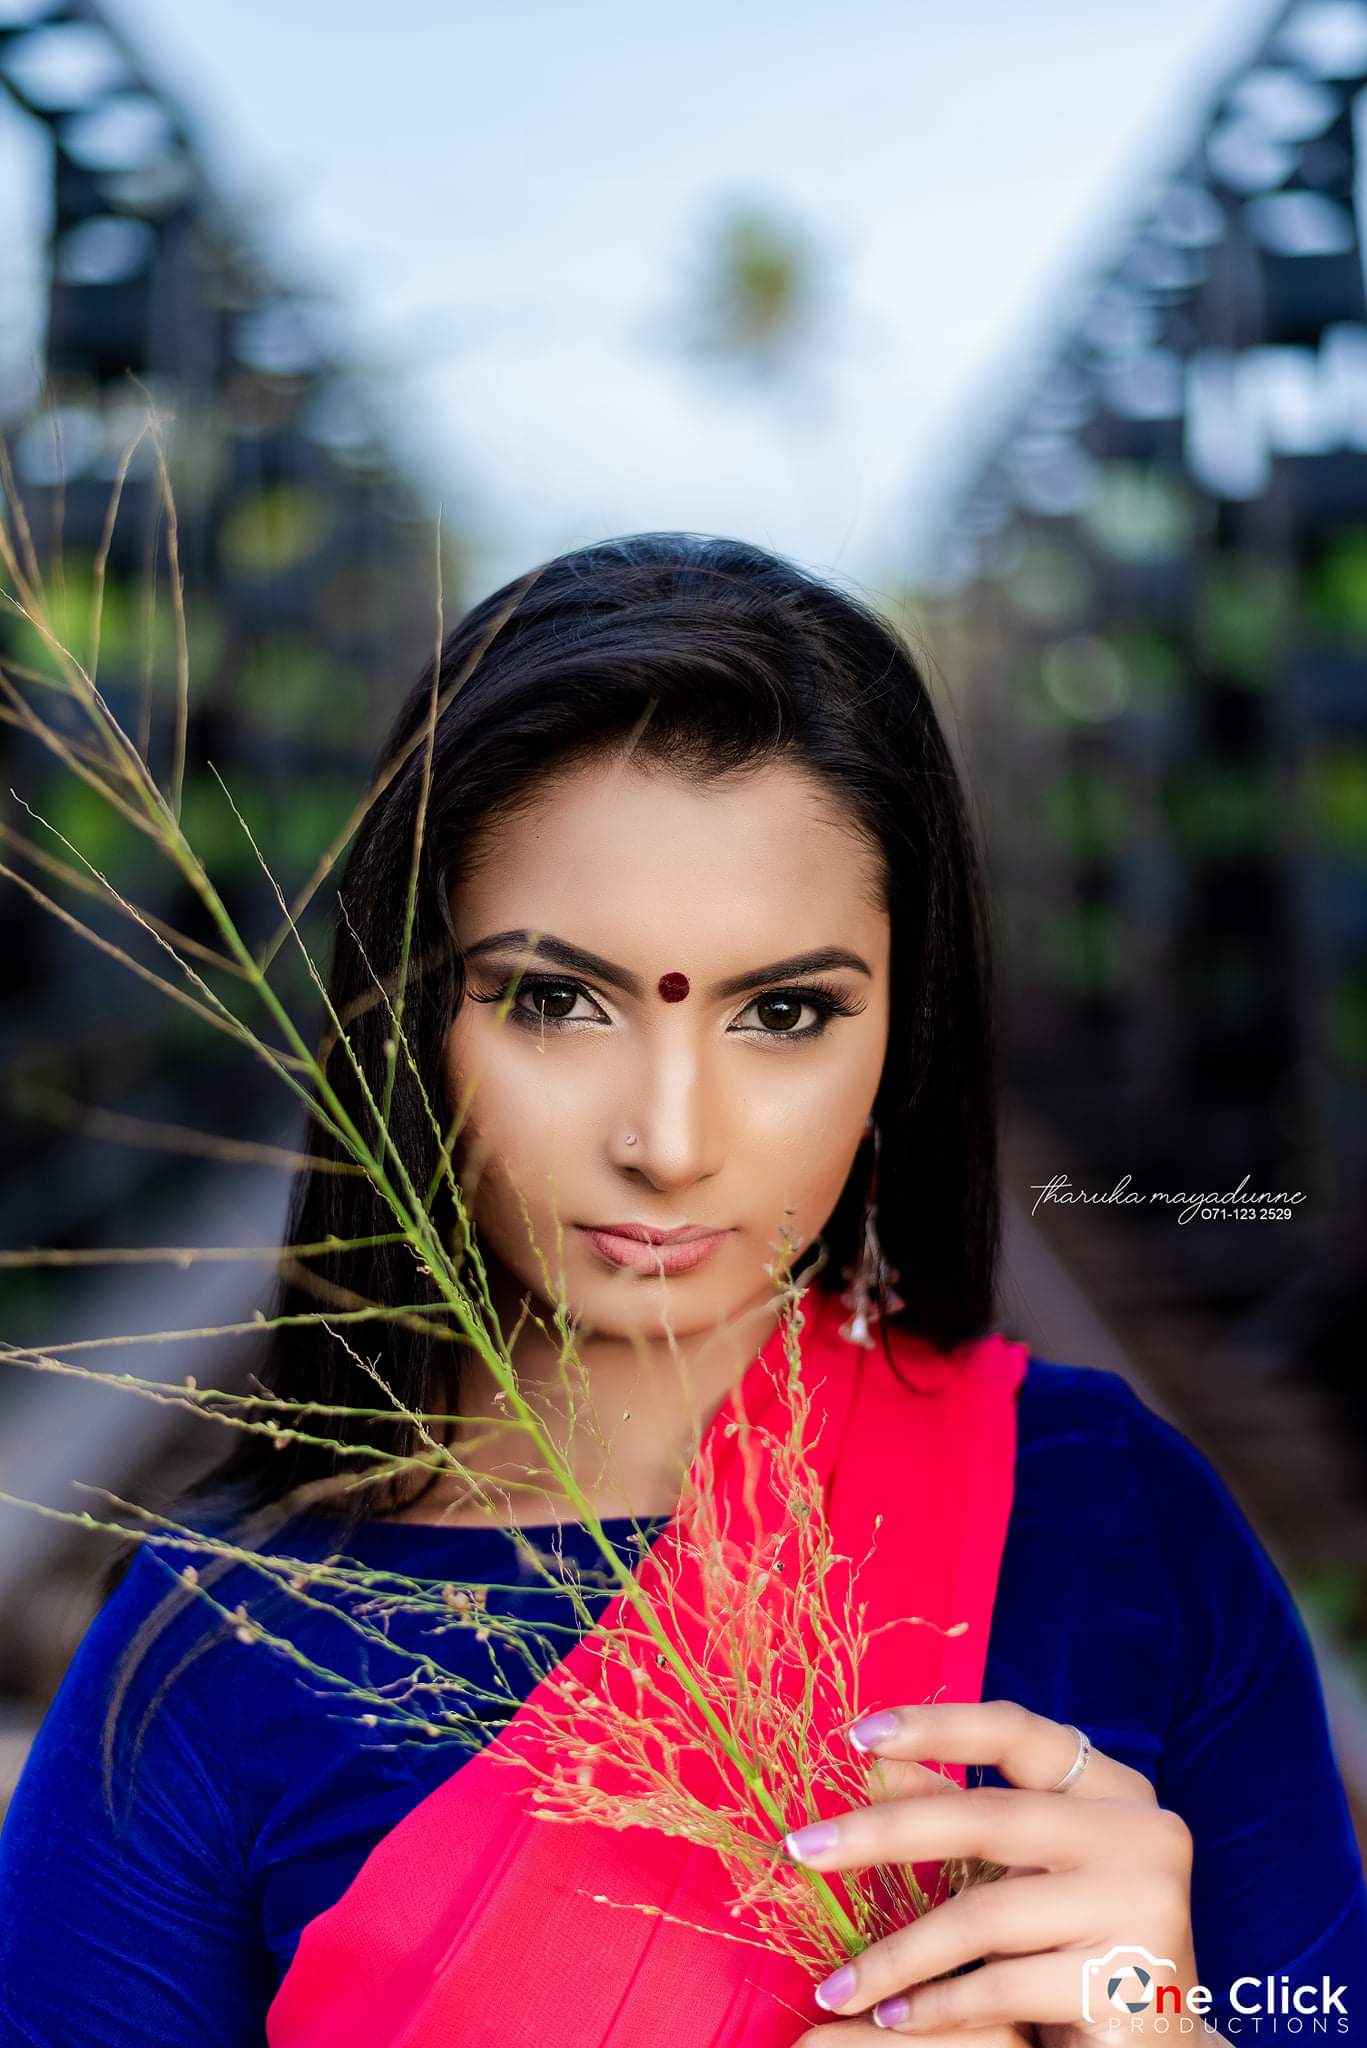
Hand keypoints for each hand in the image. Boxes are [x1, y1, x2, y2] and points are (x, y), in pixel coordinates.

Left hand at [785, 1699, 1198, 2043]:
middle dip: (881, 1833)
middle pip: (985, 1817)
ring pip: (983, 1914)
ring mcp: (1144, 1902)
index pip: (1017, 1731)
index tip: (856, 1735)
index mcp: (1113, 1788)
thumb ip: (958, 1812)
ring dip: (895, 1954)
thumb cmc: (1073, 1943)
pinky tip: (891, 2017)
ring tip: (835, 1986)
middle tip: (802, 1850)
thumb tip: (874, 1760)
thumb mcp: (1017, 1869)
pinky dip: (934, 2005)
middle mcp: (1142, 1831)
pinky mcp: (1130, 1980)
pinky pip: (1001, 1986)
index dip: (937, 1725)